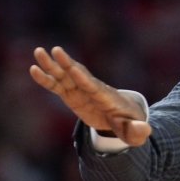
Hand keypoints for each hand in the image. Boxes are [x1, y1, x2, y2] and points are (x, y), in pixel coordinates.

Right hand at [29, 46, 151, 146]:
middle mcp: (93, 90)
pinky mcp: (73, 95)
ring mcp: (82, 91)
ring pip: (65, 76)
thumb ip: (138, 130)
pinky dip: (46, 79)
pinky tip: (34, 70)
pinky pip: (57, 86)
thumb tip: (146, 130)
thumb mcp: (135, 130)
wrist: (123, 118)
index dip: (85, 79)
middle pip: (79, 75)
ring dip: (52, 65)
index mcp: (107, 98)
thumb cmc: (129, 123)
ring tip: (39, 51)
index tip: (74, 69)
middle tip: (56, 50)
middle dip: (68, 64)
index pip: (94, 87)